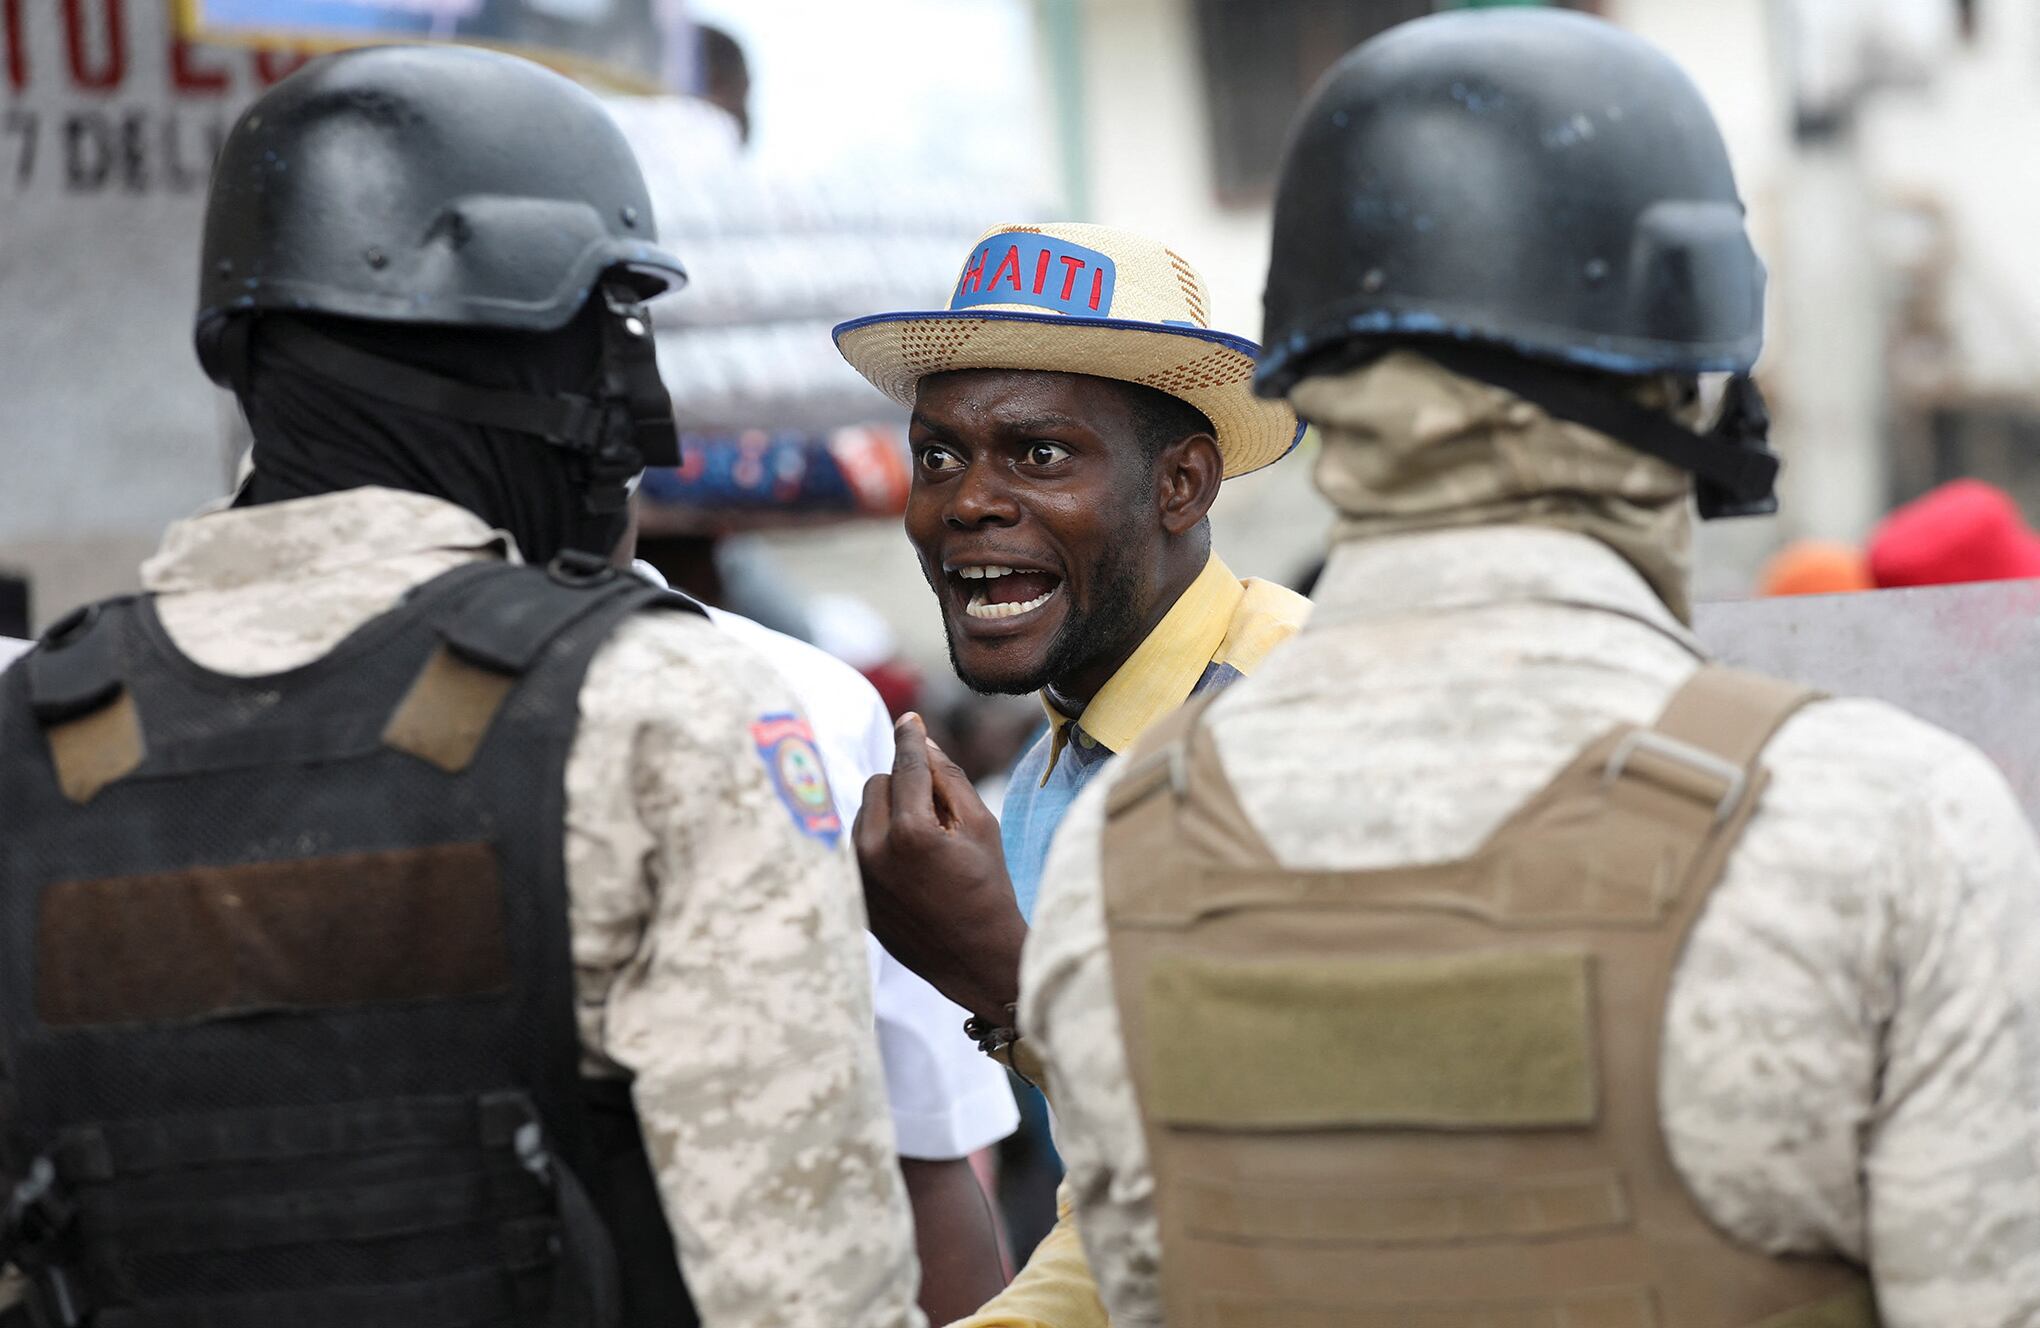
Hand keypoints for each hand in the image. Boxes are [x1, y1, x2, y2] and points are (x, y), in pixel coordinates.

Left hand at [854, 713, 1028, 1026]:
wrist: (975, 958)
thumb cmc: (988, 888)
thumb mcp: (982, 825)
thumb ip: (949, 777)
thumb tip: (921, 739)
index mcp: (910, 831)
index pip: (905, 765)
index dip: (910, 738)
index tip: (909, 719)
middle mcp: (874, 851)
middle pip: (878, 783)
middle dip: (905, 785)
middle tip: (938, 813)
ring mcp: (858, 876)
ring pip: (864, 814)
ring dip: (889, 814)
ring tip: (926, 847)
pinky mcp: (853, 894)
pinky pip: (858, 846)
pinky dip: (879, 843)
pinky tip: (910, 868)